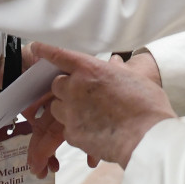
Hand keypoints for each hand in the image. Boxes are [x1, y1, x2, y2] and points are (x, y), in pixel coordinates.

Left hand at [30, 42, 175, 168]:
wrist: (147, 136)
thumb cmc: (146, 105)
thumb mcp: (133, 78)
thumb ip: (117, 70)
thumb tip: (114, 63)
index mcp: (90, 69)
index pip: (59, 55)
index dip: (46, 50)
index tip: (36, 47)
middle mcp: (76, 88)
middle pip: (57, 84)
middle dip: (66, 88)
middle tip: (83, 94)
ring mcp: (71, 112)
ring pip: (57, 107)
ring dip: (67, 108)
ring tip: (89, 114)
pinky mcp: (72, 134)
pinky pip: (66, 128)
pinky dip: (76, 128)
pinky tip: (94, 130)